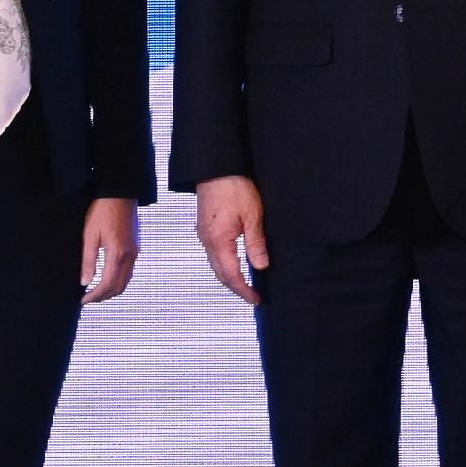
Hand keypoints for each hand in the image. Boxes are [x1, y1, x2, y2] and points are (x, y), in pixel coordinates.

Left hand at [79, 196, 140, 302]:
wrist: (120, 194)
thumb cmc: (103, 211)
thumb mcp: (90, 235)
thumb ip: (88, 260)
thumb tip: (85, 282)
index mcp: (117, 254)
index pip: (107, 284)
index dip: (95, 296)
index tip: (83, 300)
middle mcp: (129, 256)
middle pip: (119, 287)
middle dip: (103, 296)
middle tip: (88, 299)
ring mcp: (134, 252)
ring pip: (126, 281)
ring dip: (111, 290)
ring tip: (96, 292)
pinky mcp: (135, 248)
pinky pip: (129, 272)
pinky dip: (118, 281)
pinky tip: (107, 279)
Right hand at [195, 175, 268, 302]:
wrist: (216, 167)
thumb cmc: (234, 187)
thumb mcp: (253, 216)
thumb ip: (256, 243)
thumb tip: (261, 266)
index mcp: (219, 241)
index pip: (231, 275)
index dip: (243, 290)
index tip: (255, 299)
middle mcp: (207, 241)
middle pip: (220, 273)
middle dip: (236, 288)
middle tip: (252, 296)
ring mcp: (204, 234)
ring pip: (215, 264)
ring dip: (229, 276)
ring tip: (245, 284)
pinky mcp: (204, 227)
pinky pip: (212, 253)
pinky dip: (223, 264)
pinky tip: (233, 262)